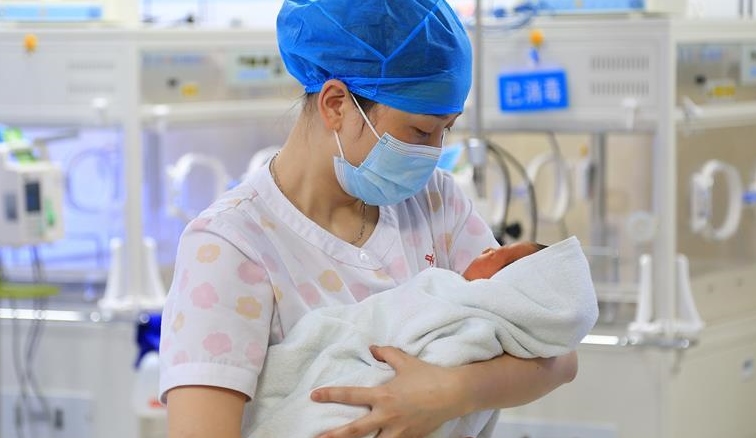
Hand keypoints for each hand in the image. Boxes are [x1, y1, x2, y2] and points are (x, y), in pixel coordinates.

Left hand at [311, 345, 465, 437]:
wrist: (454, 393)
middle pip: (355, 431)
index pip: (351, 395)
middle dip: (334, 436)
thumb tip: (372, 348)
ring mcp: (398, 431)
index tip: (314, 395)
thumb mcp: (405, 361)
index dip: (331, 395)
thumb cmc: (428, 375)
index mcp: (383, 396)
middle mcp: (387, 416)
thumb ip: (386, 354)